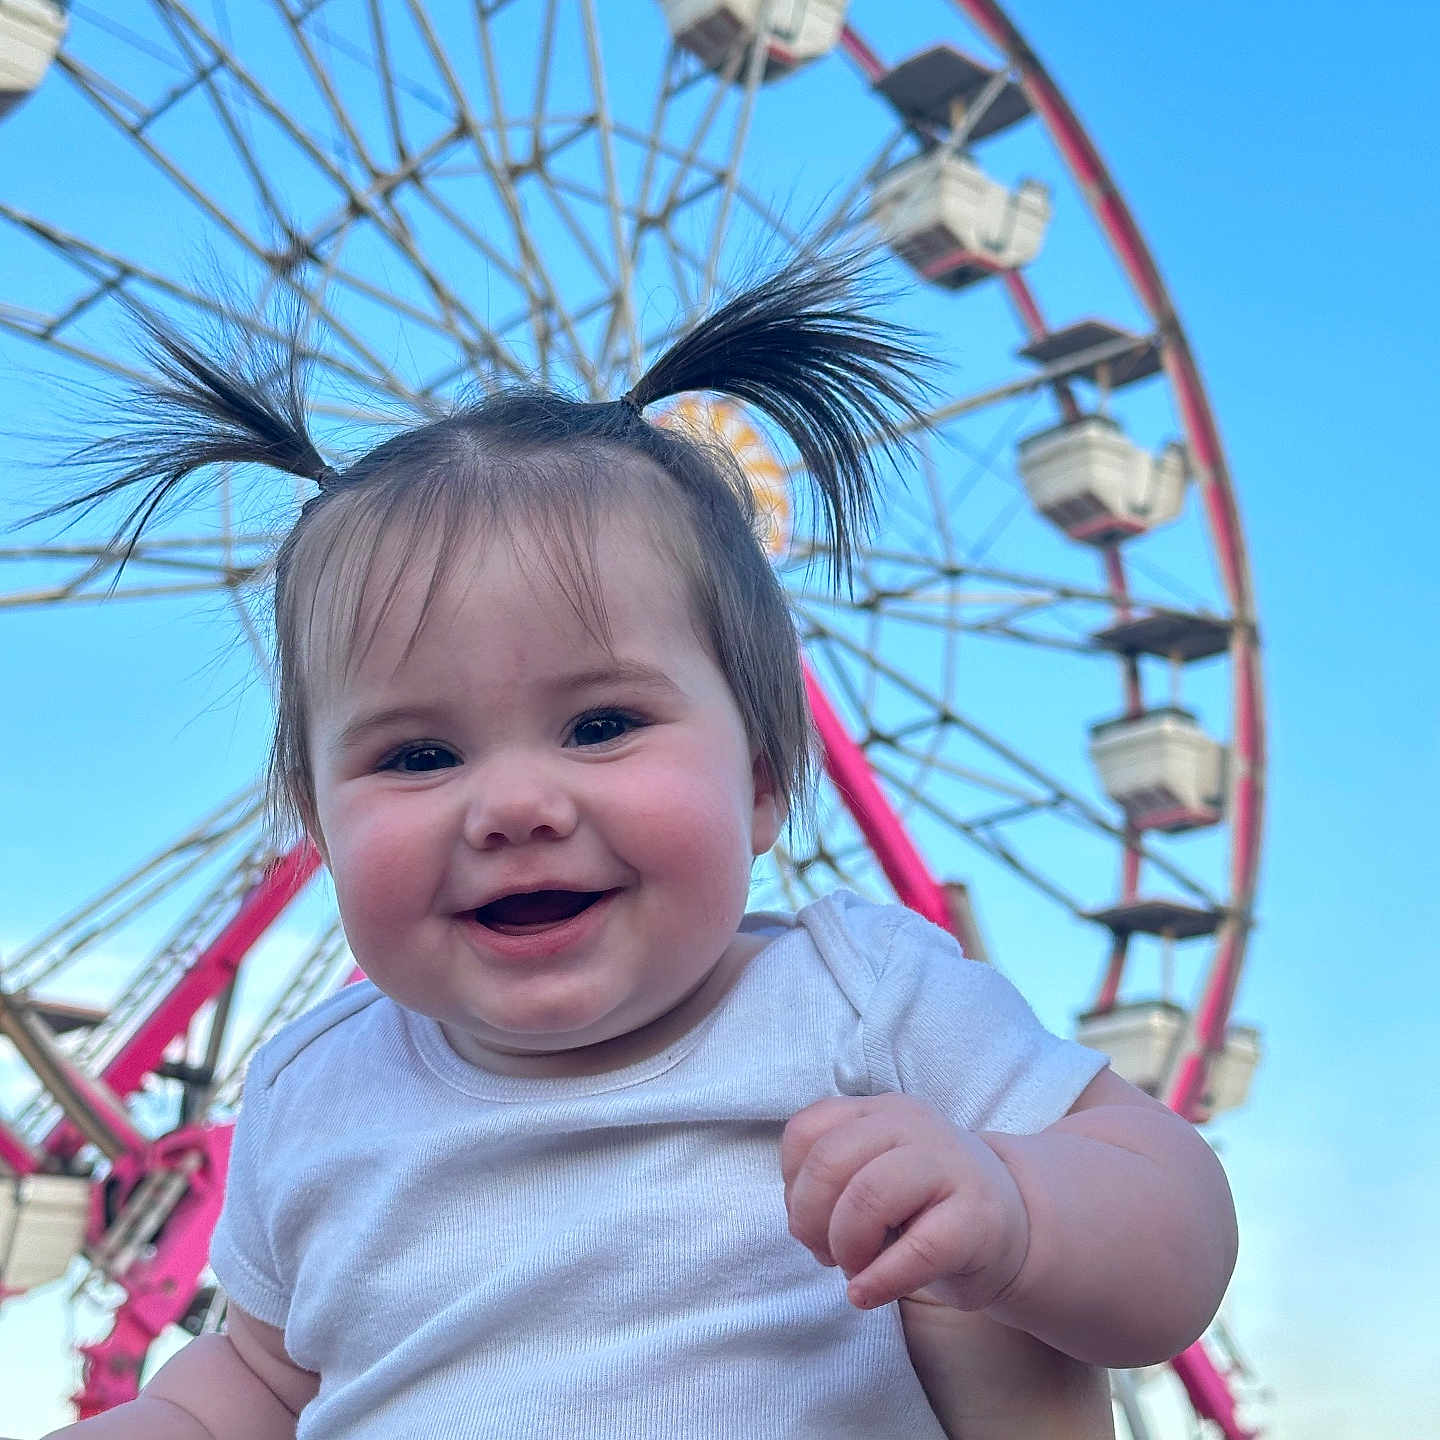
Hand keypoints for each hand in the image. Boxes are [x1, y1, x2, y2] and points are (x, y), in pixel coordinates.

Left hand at [780, 1094, 1029, 1312]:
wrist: (1016, 1224)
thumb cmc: (926, 1205)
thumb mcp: (874, 1171)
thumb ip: (833, 1178)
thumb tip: (801, 1219)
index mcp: (879, 1111)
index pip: (807, 1131)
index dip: (793, 1186)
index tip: (809, 1220)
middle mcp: (912, 1125)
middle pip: (830, 1161)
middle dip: (810, 1219)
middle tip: (826, 1253)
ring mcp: (950, 1166)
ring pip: (867, 1195)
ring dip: (845, 1246)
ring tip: (854, 1269)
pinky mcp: (978, 1218)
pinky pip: (916, 1249)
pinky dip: (880, 1280)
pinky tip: (868, 1295)